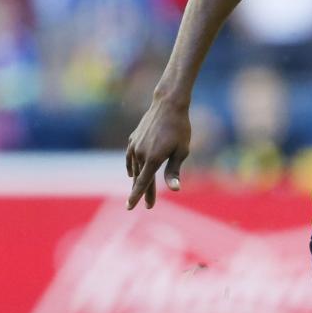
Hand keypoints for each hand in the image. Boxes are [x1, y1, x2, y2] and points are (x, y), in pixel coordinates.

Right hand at [125, 94, 190, 209]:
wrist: (168, 105)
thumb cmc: (180, 129)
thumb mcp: (181, 151)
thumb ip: (174, 171)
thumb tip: (174, 189)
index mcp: (153, 159)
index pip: (143, 183)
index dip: (137, 196)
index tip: (130, 207)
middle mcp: (141, 153)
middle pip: (141, 178)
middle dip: (144, 193)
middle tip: (149, 206)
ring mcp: (135, 146)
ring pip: (135, 168)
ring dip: (139, 180)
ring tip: (141, 191)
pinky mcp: (133, 139)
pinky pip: (130, 157)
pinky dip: (132, 166)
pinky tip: (132, 172)